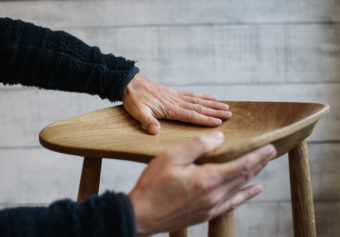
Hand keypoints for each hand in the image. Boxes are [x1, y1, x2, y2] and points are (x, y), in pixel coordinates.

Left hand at [122, 74, 230, 134]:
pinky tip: (211, 96)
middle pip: (199, 107)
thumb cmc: (133, 99)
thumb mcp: (137, 112)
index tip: (218, 122)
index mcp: (170, 108)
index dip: (205, 119)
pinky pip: (192, 94)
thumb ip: (147, 121)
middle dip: (215, 112)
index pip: (191, 115)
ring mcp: (176, 96)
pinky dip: (203, 96)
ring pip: (198, 100)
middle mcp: (176, 101)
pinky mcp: (174, 93)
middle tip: (229, 114)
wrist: (129, 83)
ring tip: (226, 106)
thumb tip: (156, 131)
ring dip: (213, 104)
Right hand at [129, 131, 276, 234]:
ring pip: (240, 188)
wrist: (142, 214)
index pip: (241, 165)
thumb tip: (220, 137)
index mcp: (207, 179)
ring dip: (254, 175)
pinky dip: (245, 195)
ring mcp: (211, 207)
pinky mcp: (206, 214)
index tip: (270, 148)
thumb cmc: (154, 184)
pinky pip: (232, 203)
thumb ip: (198, 145)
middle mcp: (214, 195)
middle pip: (244, 176)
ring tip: (263, 166)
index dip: (257, 156)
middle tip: (271, 152)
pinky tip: (253, 190)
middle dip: (259, 163)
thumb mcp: (172, 157)